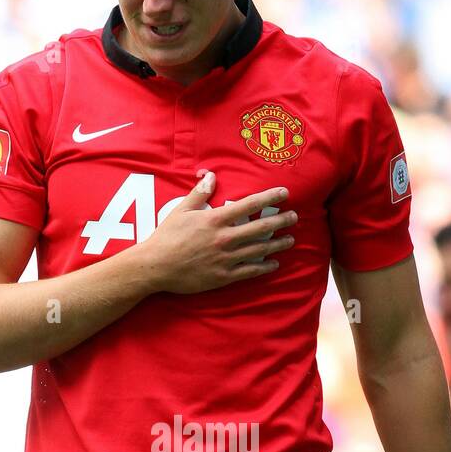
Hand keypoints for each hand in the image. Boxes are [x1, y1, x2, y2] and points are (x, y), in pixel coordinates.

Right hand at [138, 171, 297, 294]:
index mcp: (215, 220)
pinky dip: (264, 267)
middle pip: (261, 227)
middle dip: (281, 221)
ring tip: (290, 240)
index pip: (250, 205)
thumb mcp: (181, 210)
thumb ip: (199, 193)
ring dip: (277, 244)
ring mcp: (226, 258)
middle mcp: (225, 238)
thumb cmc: (166, 237)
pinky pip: (250, 271)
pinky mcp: (223, 276)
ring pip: (259, 250)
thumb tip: (211, 175)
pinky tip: (274, 264)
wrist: (156, 267)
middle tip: (294, 217)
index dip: (270, 197)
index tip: (285, 193)